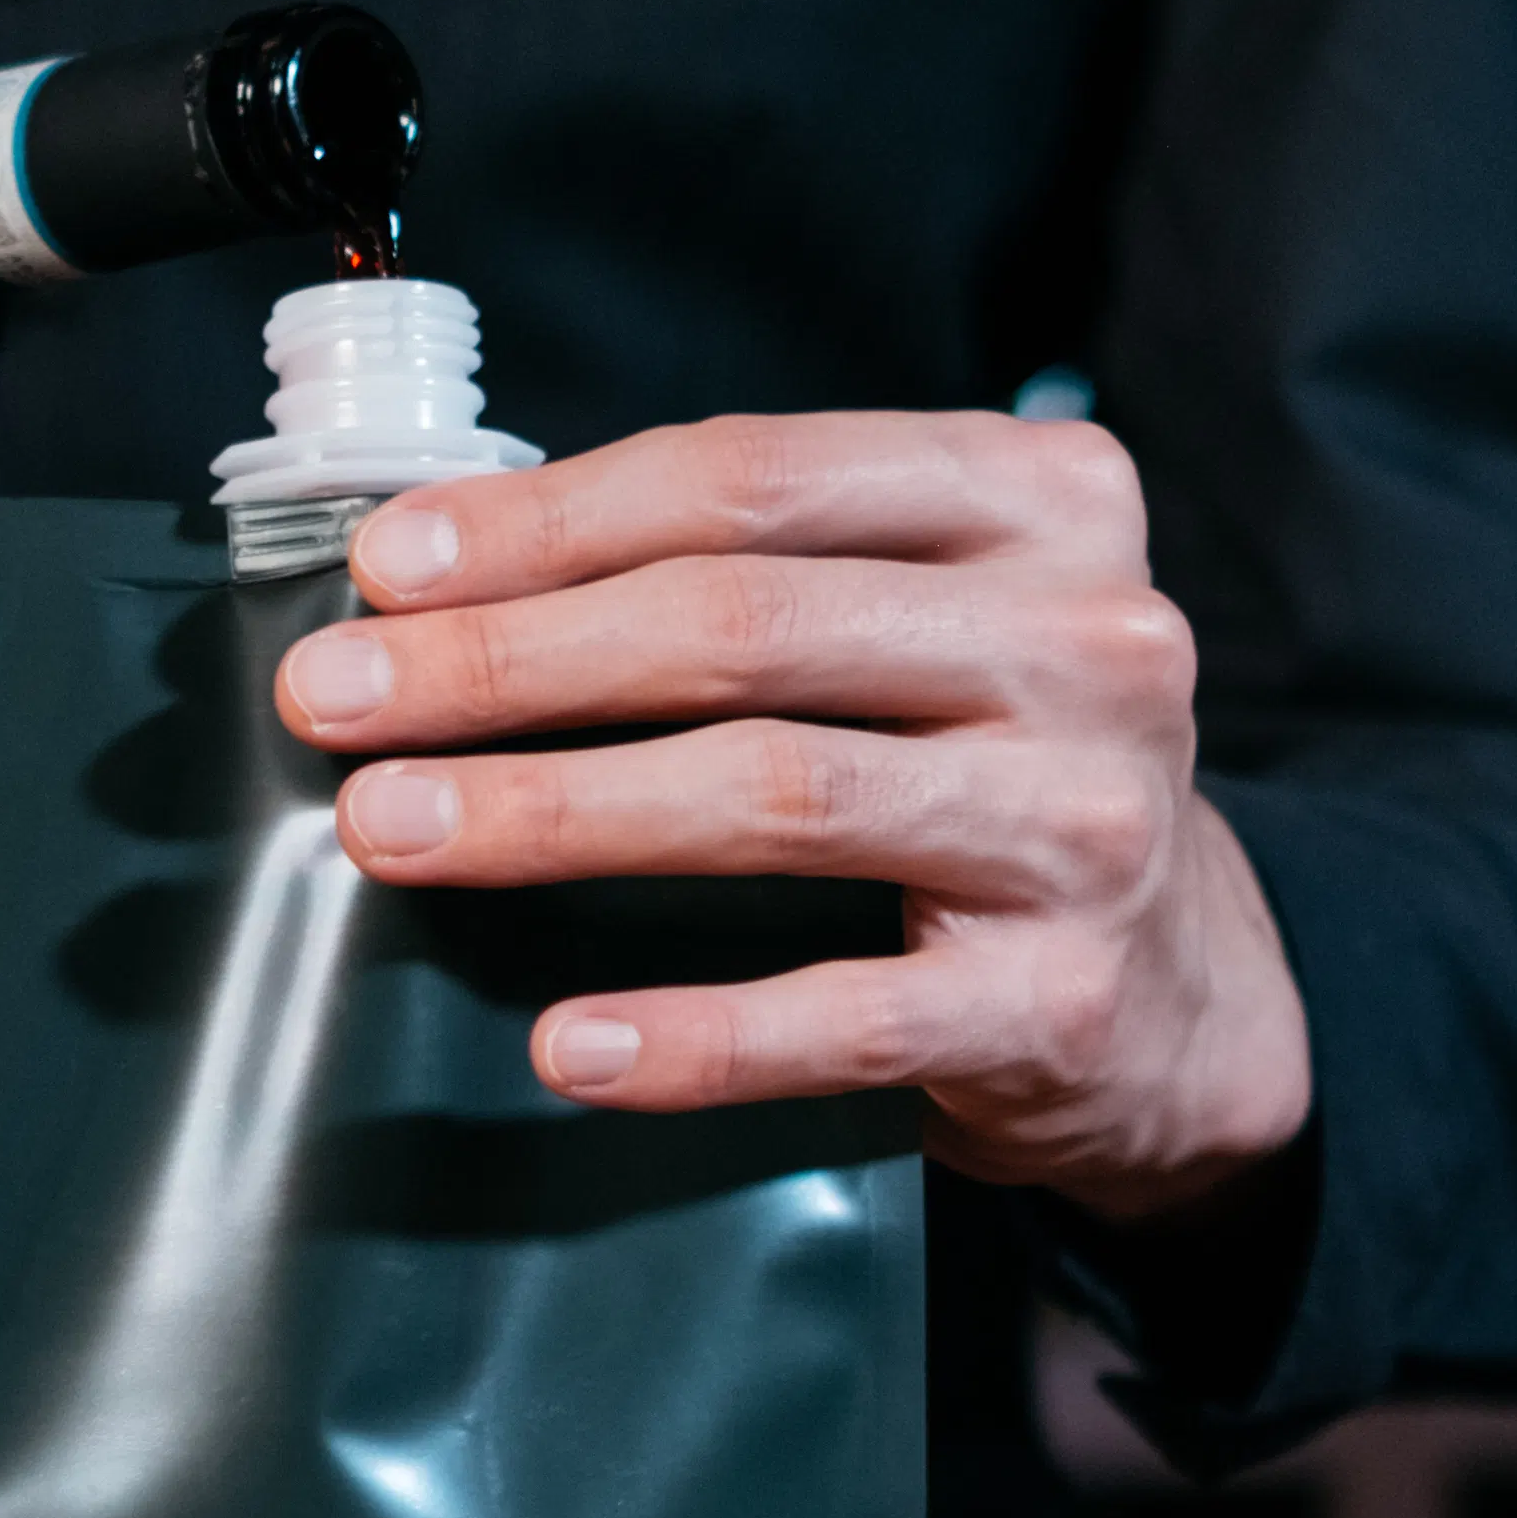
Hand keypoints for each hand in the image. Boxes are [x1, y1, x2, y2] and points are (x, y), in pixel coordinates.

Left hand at [277, 411, 1312, 1219]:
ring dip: (552, 813)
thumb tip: (443, 579)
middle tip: (334, 699)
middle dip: (508, 661)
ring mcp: (1084, 825)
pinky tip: (566, 1040)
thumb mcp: (918, 626)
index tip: (385, 568)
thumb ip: (748, 573)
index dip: (548, 521)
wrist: (1181, 995)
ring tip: (387, 829)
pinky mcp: (1058, 1002)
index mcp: (1041, 504)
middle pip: (739, 626)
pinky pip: (841, 1014)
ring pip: (774, 796)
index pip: (752, 478)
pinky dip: (692, 1034)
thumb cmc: (988, 774)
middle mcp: (1088, 644)